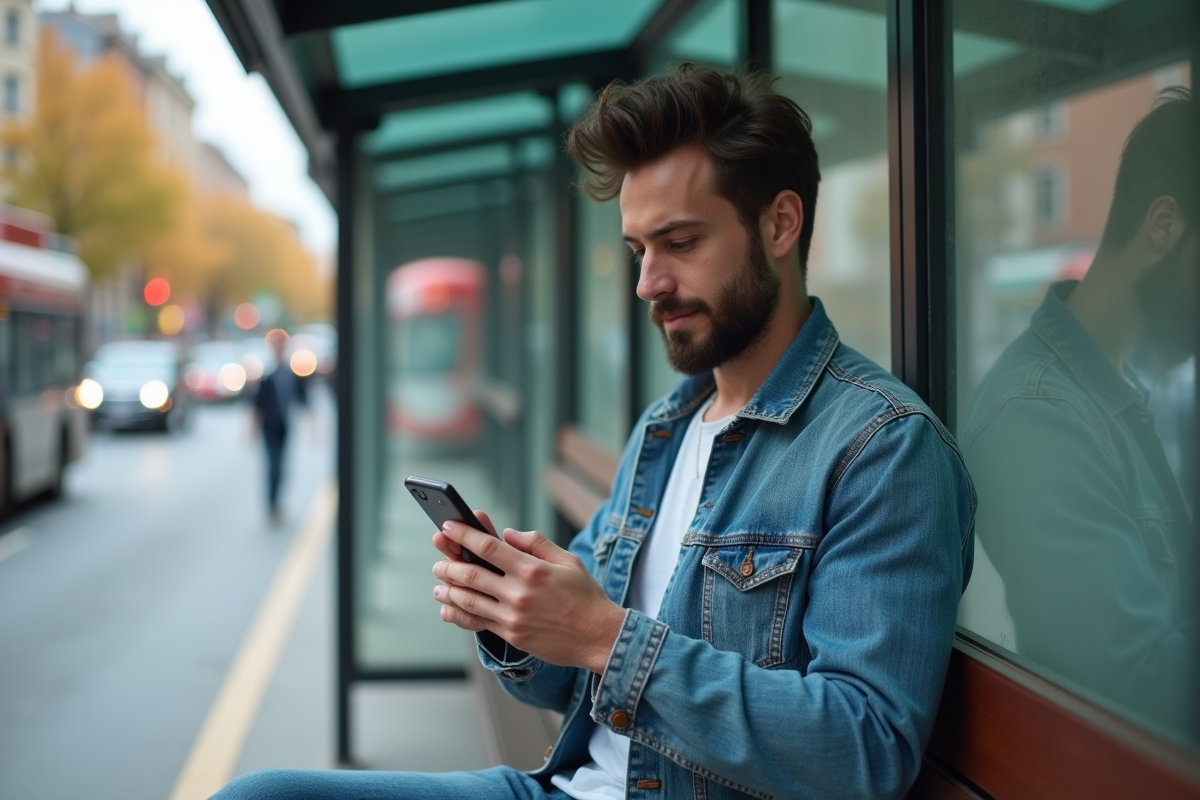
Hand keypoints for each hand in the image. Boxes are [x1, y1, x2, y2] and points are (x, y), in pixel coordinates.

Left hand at [431, 516, 624, 673]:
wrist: (598, 636)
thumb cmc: (585, 596)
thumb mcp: (567, 560)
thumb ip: (536, 543)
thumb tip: (508, 534)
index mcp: (532, 568)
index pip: (488, 546)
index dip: (463, 535)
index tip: (448, 527)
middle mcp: (519, 592)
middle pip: (471, 573)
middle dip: (448, 563)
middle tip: (438, 560)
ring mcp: (513, 616)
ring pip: (469, 600)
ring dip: (448, 590)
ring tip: (438, 584)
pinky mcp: (512, 635)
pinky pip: (477, 623)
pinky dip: (458, 614)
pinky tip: (448, 609)